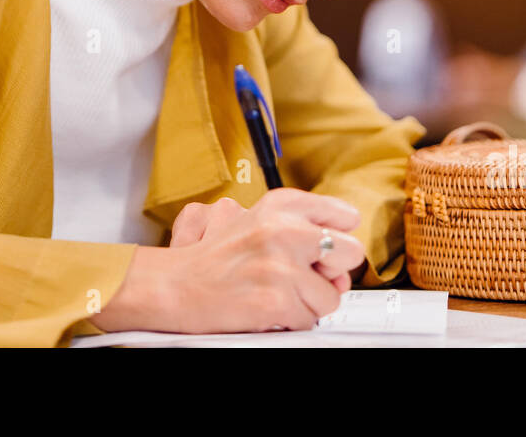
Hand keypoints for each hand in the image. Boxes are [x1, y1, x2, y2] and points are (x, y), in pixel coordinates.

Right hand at [94, 189, 364, 333]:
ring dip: (307, 302)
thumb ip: (304, 234)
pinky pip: (309, 320)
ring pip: (331, 296)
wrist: (174, 285)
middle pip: (351, 253)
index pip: (344, 216)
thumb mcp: (256, 222)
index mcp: (281, 204)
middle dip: (331, 272)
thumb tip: (339, 271)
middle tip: (302, 277)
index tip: (323, 250)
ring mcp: (280, 265)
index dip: (337, 239)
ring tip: (274, 293)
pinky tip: (265, 308)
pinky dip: (289, 321)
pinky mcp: (276, 300)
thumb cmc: (213, 257)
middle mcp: (284, 228)